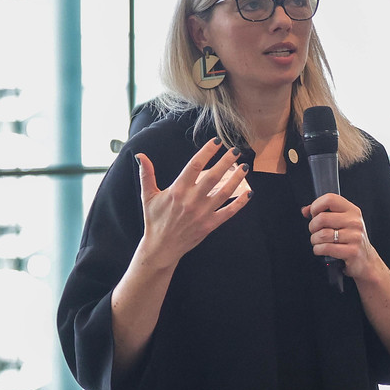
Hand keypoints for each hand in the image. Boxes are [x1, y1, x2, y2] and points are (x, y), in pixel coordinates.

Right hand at [135, 139, 248, 269]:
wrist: (161, 247)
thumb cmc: (154, 220)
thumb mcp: (147, 196)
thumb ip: (147, 174)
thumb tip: (140, 155)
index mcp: (177, 190)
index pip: (195, 165)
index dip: (207, 152)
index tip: (217, 142)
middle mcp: (192, 200)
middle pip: (213, 176)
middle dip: (226, 162)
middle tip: (235, 150)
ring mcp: (202, 213)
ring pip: (224, 193)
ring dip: (236, 179)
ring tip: (244, 167)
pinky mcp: (210, 225)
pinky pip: (228, 212)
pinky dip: (240, 203)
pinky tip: (249, 193)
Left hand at [304, 192, 385, 282]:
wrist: (366, 260)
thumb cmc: (351, 240)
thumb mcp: (342, 222)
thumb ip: (324, 212)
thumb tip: (306, 210)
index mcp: (352, 210)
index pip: (330, 199)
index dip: (316, 206)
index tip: (314, 214)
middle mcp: (355, 222)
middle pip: (322, 218)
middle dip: (313, 227)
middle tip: (315, 231)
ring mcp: (355, 237)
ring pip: (322, 234)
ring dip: (314, 240)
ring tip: (318, 242)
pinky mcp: (352, 251)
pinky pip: (326, 248)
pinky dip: (318, 250)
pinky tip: (321, 249)